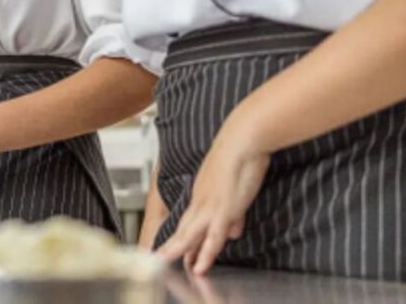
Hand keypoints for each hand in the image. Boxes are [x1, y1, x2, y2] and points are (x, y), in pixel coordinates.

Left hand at [157, 120, 269, 274]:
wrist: (243, 138)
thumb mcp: (237, 187)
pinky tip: (199, 267)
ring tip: (166, 264)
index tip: (178, 247)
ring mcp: (209, 205)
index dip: (184, 234)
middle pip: (184, 227)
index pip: (191, 218)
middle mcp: (201, 199)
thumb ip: (235, 213)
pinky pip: (211, 237)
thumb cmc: (242, 154)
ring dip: (179, 252)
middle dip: (173, 245)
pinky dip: (205, 254)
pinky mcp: (222, 209)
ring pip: (190, 234)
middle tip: (162, 259)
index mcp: (203, 191)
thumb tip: (233, 231)